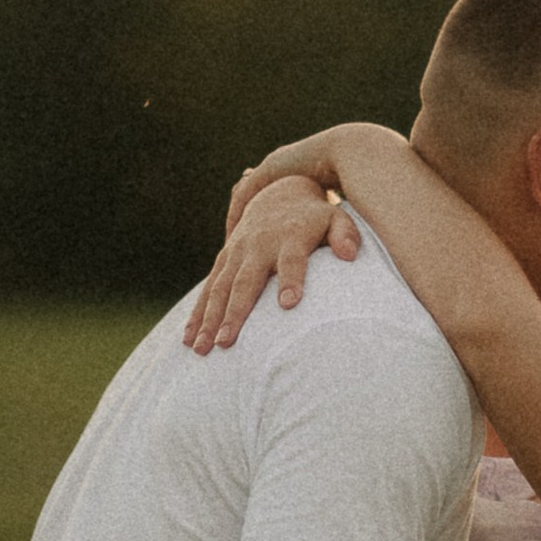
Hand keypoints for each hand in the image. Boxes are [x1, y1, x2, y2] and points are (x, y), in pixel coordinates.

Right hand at [185, 173, 361, 352]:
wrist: (279, 191)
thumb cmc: (315, 217)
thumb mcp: (335, 219)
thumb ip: (345, 235)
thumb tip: (351, 254)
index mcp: (290, 237)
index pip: (291, 260)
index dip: (291, 279)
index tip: (289, 304)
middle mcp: (259, 245)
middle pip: (246, 282)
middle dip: (235, 312)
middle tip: (227, 342)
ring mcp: (238, 253)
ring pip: (220, 288)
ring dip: (209, 319)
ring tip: (203, 348)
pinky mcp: (225, 259)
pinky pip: (208, 288)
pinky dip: (197, 313)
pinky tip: (189, 339)